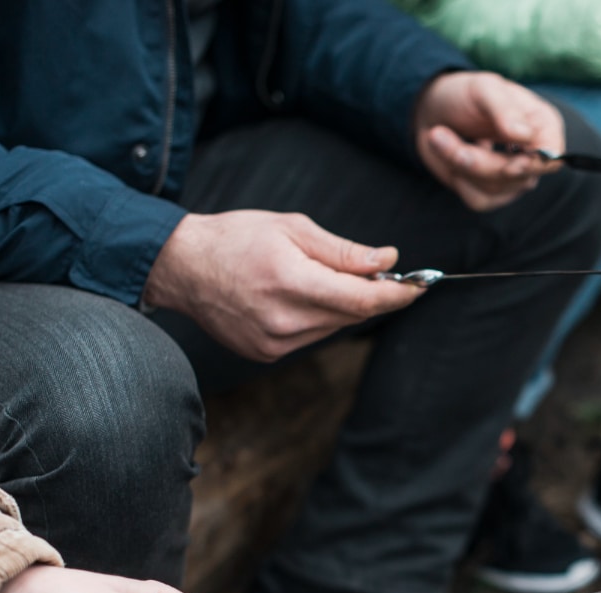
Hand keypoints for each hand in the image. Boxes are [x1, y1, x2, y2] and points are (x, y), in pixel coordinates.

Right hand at [142, 210, 425, 361]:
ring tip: (315, 279)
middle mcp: (284, 320)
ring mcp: (274, 343)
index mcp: (291, 281)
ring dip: (340, 307)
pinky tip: (293, 297)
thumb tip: (387, 261)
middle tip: (372, 273)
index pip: (361, 300)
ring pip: (332, 328)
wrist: (181, 267)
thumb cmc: (236, 238)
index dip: (396, 295)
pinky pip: (309, 337)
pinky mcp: (266, 354)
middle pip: (350, 316)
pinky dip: (315, 318)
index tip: (419, 287)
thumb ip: (343, 251)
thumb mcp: (293, 229)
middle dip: (369, 296)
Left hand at [414, 71, 564, 211]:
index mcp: (542, 126)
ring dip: (460, 165)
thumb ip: (505, 109)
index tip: (511, 164)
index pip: (553, 156)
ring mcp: (515, 178)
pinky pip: (479, 200)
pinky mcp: (492, 193)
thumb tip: (525, 135)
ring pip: (495, 190)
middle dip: (478, 161)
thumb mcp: (483, 88)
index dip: (535, 164)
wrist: (434, 110)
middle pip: (519, 177)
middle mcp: (533, 155)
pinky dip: (458, 179)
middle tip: (438, 134)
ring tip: (438, 136)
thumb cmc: (464, 94)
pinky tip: (449, 154)